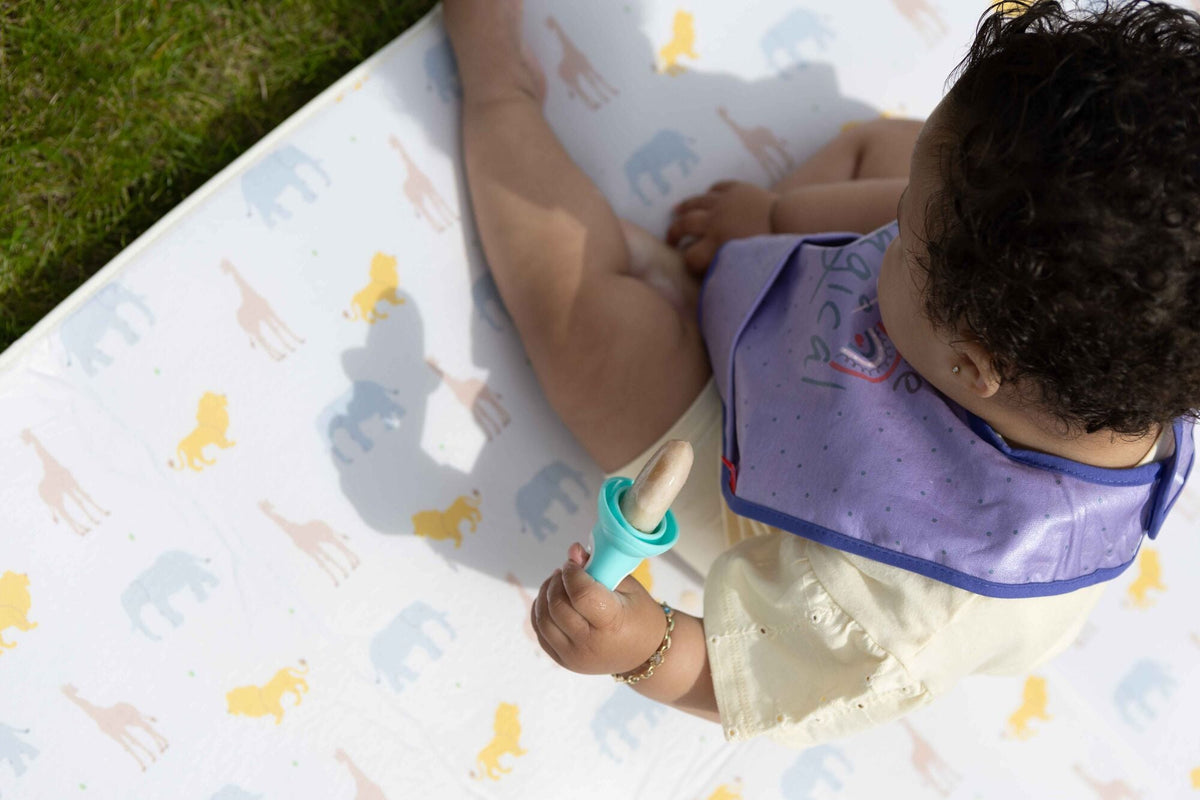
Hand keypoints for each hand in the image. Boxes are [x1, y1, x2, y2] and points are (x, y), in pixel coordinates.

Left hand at [532, 543, 667, 675]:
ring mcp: (574, 656)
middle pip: (557, 607)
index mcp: (611, 623)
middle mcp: (590, 644)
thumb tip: (573, 551)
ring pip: (543, 619)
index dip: (572, 573)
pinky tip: (551, 601)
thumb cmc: (639, 615)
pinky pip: (541, 633)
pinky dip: (540, 612)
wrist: (645, 654)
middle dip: (556, 582)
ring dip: (545, 595)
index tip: (573, 564)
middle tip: (565, 571)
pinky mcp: (564, 661)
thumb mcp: (628, 587)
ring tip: (557, 583)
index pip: (581, 594)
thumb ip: (600, 567)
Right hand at [667, 180, 777, 275]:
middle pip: (685, 225)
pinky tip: (707, 196)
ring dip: (684, 207)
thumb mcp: (747, 267)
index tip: (689, 266)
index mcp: (718, 244)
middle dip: (674, 233)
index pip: (690, 256)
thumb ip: (728, 271)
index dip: (687, 262)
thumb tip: (716, 282)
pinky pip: (718, 187)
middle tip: (671, 240)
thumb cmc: (773, 248)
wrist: (792, 219)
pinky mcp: (737, 189)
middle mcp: (715, 222)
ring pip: (695, 202)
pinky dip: (711, 192)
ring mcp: (724, 202)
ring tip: (676, 212)